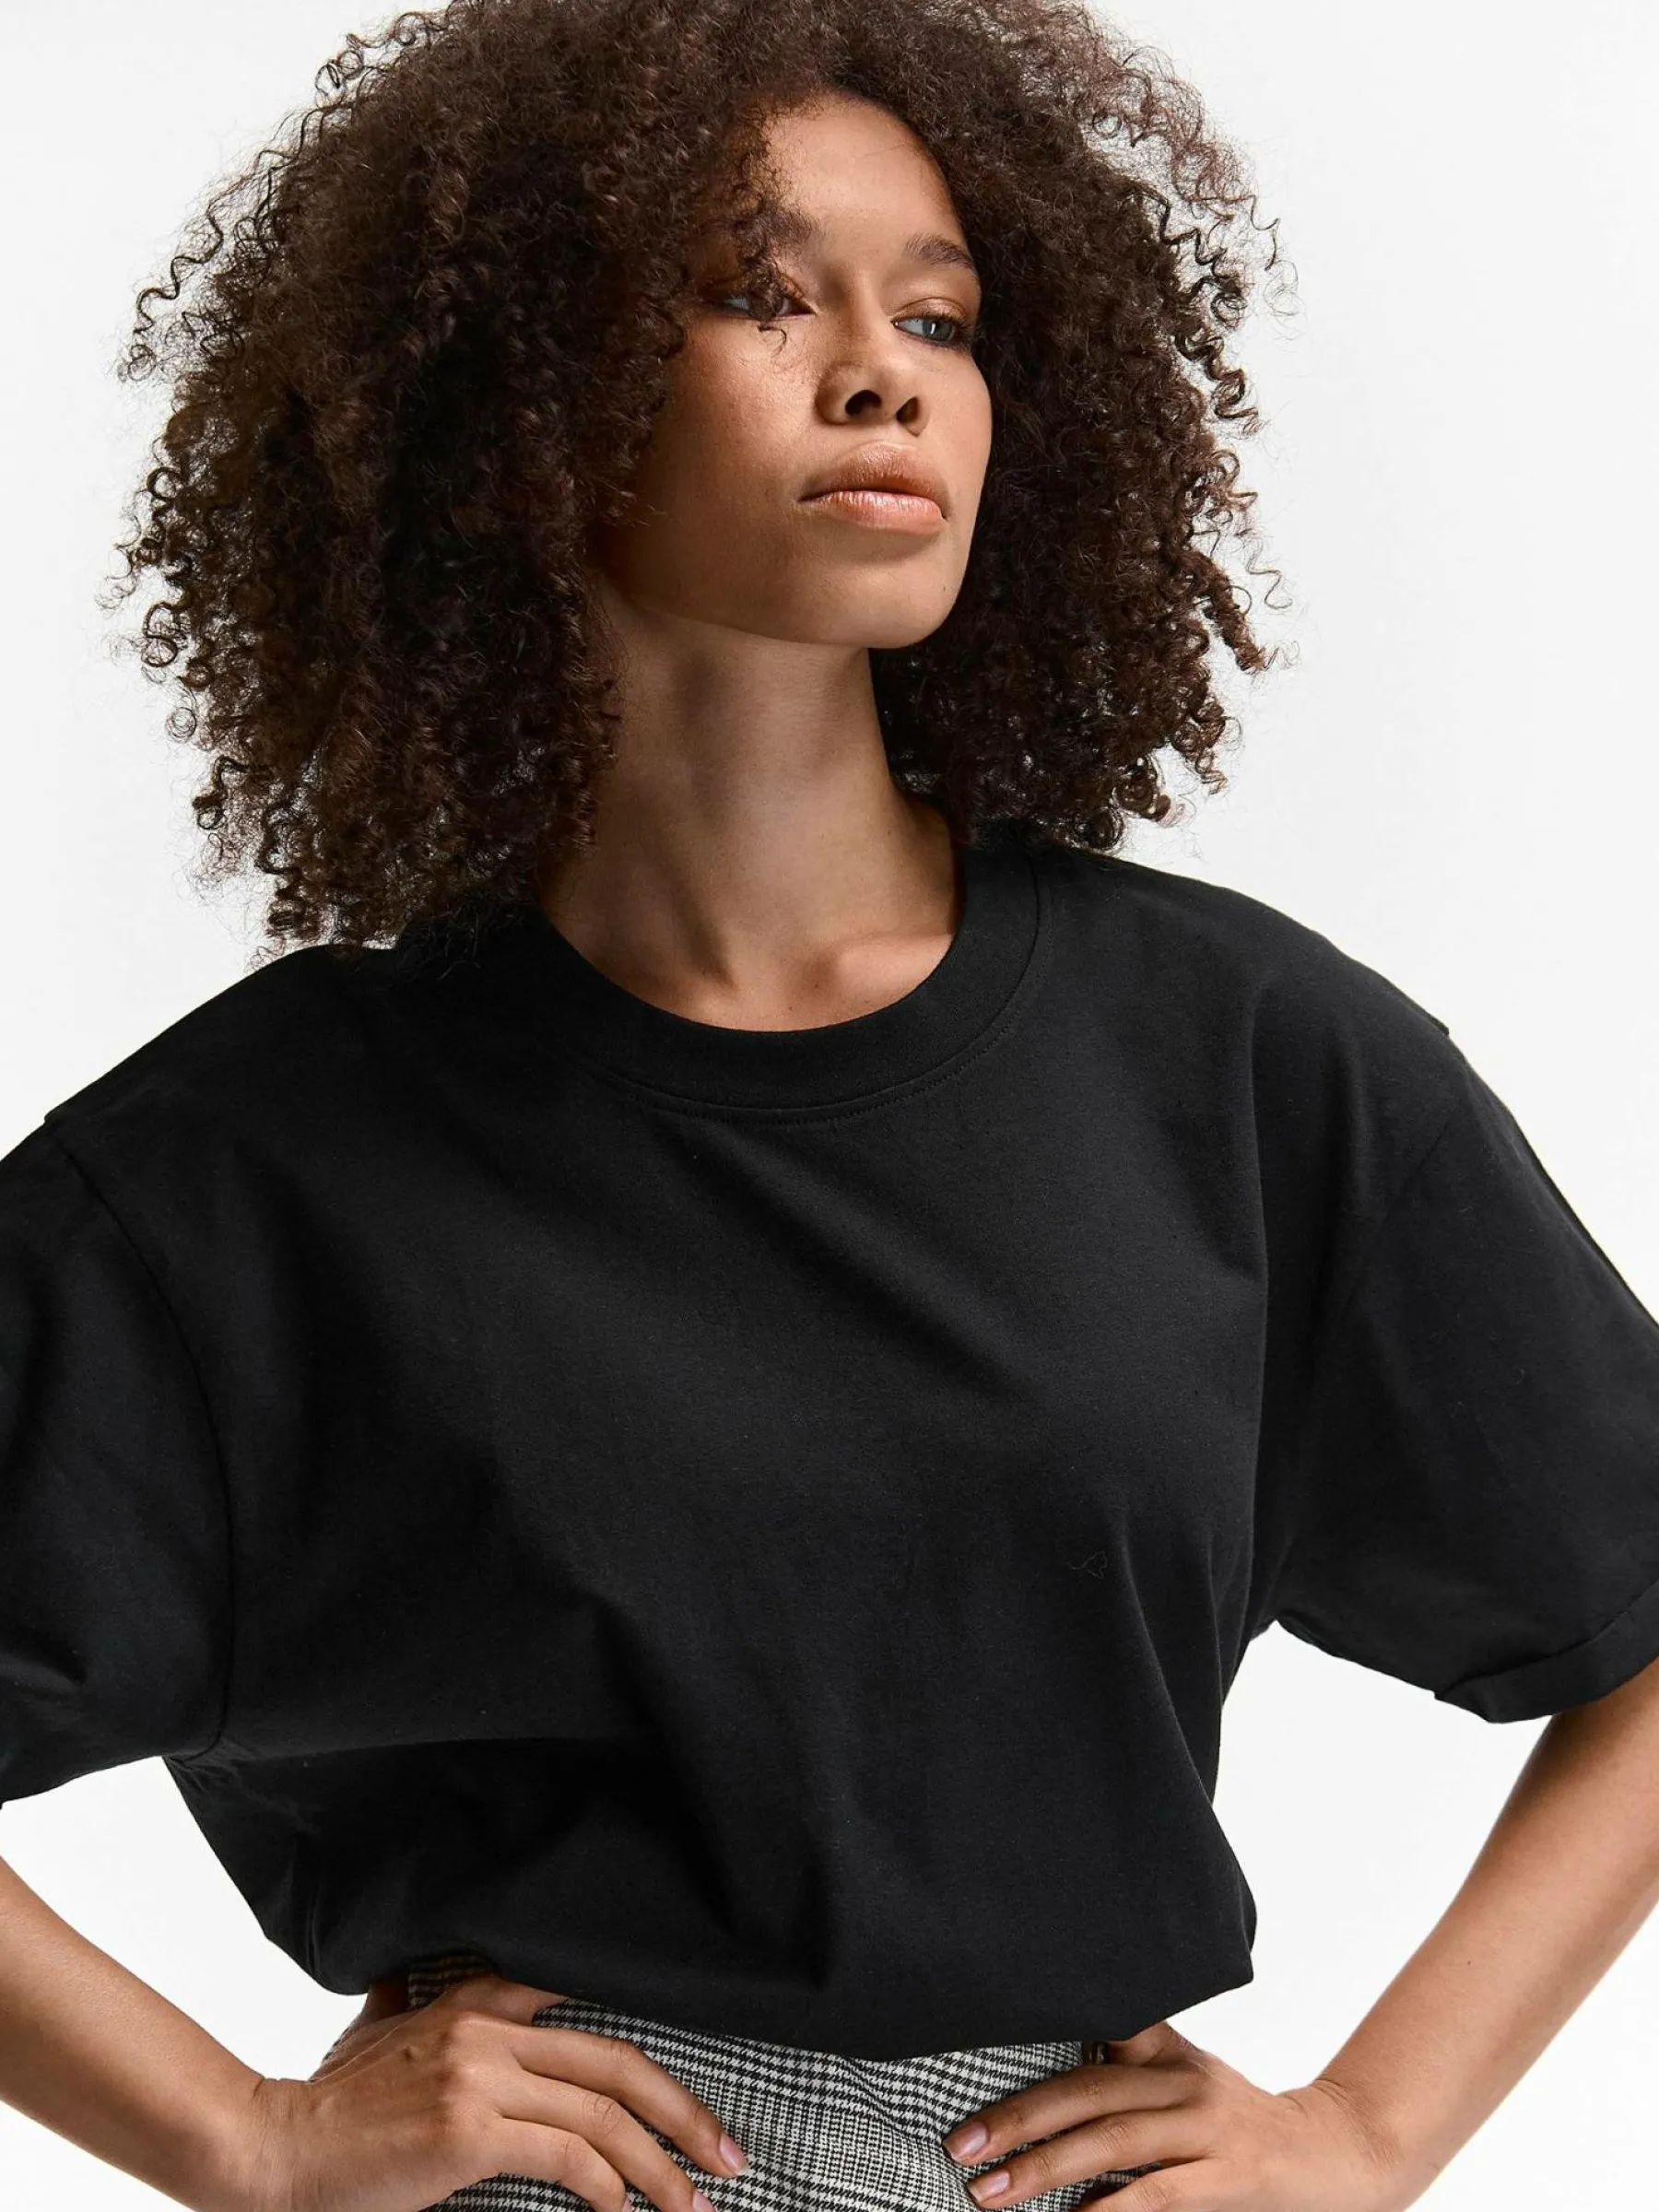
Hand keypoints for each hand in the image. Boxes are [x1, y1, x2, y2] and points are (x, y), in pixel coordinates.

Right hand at [220, 1968, 752, 2211]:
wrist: (270, 2148)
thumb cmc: (326, 2103)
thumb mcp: (376, 2029)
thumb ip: (409, 2002)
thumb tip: (408, 1977)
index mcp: (475, 1998)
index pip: (587, 2009)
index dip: (649, 2057)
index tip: (691, 2100)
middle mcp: (487, 2027)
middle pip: (615, 2063)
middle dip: (683, 2112)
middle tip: (728, 2156)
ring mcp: (480, 2076)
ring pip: (601, 2114)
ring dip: (659, 2165)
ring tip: (692, 2204)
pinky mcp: (468, 2130)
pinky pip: (566, 2156)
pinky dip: (609, 2188)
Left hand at [939, 2018, 1412, 2211]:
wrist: (1335, 2153)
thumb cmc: (1238, 2123)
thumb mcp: (1182, 2081)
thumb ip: (1123, 2076)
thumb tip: (1034, 2105)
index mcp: (1163, 2049)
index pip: (1092, 2027)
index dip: (1036, 2035)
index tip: (973, 2047)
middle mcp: (1181, 2078)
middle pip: (1085, 2090)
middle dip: (1016, 2119)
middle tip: (960, 2145)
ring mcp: (1206, 2126)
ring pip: (1112, 2140)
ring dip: (1043, 2167)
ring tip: (989, 2191)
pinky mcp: (1229, 2175)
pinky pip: (1160, 2193)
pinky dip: (1113, 2207)